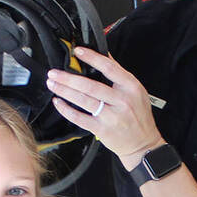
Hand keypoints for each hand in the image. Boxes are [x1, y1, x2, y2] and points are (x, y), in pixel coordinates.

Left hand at [46, 47, 163, 167]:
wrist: (143, 144)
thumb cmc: (138, 117)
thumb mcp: (136, 92)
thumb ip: (120, 75)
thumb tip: (105, 55)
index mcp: (131, 87)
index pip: (109, 68)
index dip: (92, 58)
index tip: (77, 51)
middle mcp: (121, 101)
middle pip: (90, 86)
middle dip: (68, 78)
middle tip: (54, 73)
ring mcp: (111, 116)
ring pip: (83, 100)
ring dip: (64, 91)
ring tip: (52, 84)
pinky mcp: (102, 129)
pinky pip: (80, 118)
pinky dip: (66, 110)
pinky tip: (58, 102)